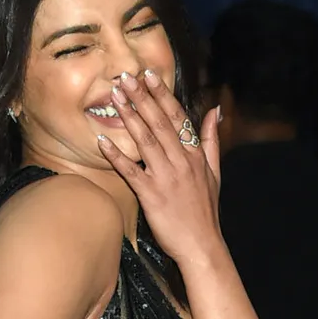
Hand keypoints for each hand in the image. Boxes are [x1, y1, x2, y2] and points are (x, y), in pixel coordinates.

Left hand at [97, 70, 221, 264]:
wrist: (201, 244)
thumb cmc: (205, 210)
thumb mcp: (215, 172)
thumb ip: (212, 139)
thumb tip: (215, 110)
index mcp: (195, 154)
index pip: (177, 117)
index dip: (162, 94)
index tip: (148, 75)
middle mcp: (181, 161)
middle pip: (159, 122)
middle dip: (142, 97)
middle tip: (125, 77)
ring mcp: (166, 177)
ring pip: (145, 140)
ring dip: (129, 116)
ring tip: (115, 97)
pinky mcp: (151, 195)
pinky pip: (131, 171)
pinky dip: (116, 155)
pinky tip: (101, 141)